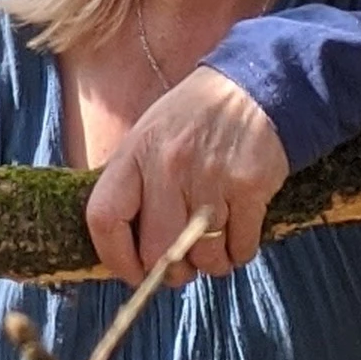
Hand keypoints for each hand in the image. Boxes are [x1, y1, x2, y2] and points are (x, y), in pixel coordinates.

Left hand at [85, 69, 290, 286]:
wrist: (255, 87)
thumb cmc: (197, 118)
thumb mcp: (151, 136)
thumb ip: (136, 185)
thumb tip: (130, 250)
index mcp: (136, 152)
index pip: (105, 218)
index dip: (116, 257)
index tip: (133, 272)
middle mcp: (169, 165)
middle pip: (157, 251)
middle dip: (172, 272)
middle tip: (183, 268)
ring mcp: (211, 177)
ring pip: (204, 257)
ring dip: (211, 263)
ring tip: (215, 245)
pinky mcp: (250, 186)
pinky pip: (240, 247)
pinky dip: (239, 252)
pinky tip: (239, 233)